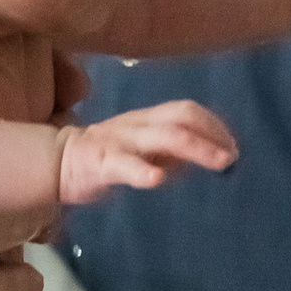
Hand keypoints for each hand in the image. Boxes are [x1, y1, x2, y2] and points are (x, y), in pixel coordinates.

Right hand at [55, 100, 237, 202]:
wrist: (58, 161)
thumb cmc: (108, 157)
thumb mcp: (146, 149)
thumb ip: (174, 153)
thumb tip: (211, 158)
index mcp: (148, 119)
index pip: (188, 110)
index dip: (214, 125)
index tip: (233, 147)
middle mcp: (138, 124)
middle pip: (181, 117)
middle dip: (212, 135)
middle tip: (233, 157)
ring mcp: (120, 141)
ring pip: (162, 136)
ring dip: (196, 148)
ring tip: (219, 163)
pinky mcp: (102, 163)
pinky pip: (124, 165)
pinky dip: (142, 171)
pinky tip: (156, 179)